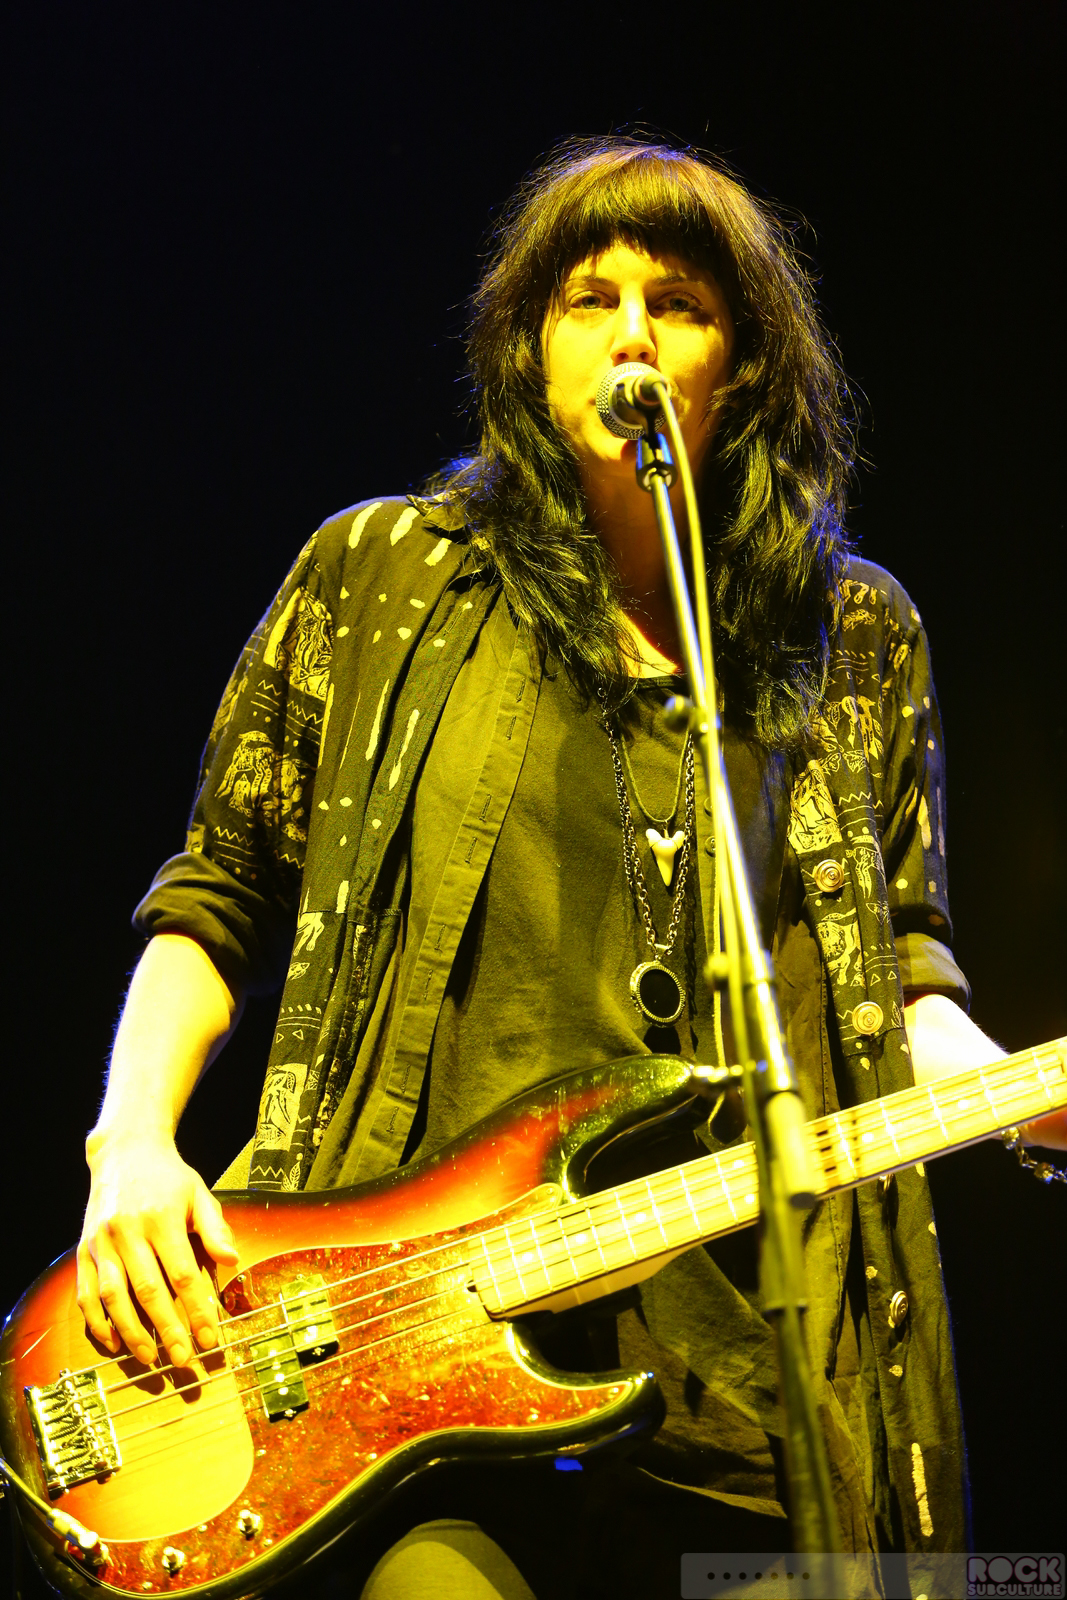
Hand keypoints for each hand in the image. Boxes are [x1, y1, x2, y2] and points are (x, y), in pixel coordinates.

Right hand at [76, 1132, 238, 1367]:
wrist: (124, 1151)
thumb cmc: (169, 1178)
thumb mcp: (199, 1193)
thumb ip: (215, 1228)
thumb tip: (233, 1260)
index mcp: (162, 1218)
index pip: (183, 1274)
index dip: (197, 1310)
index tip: (211, 1339)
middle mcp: (128, 1231)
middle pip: (149, 1290)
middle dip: (168, 1330)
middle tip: (184, 1361)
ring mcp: (101, 1241)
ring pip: (114, 1296)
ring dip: (132, 1332)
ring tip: (151, 1359)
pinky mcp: (83, 1249)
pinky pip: (86, 1292)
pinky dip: (97, 1321)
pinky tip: (113, 1342)